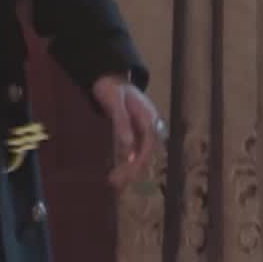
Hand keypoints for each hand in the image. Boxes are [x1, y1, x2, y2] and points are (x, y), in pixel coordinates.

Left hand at [93, 74, 161, 189]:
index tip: (127, 173)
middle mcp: (151, 126)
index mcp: (149, 117)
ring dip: (129, 170)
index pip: (148, 144)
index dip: (139, 160)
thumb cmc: (113, 88)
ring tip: (113, 182)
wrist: (111, 79)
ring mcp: (144, 130)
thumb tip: (128, 145)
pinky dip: (126, 163)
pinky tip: (117, 173)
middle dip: (132, 170)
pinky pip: (134, 151)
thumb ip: (122, 123)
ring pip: (140, 154)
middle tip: (115, 182)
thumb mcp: (115, 102)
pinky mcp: (136, 134)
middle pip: (146, 153)